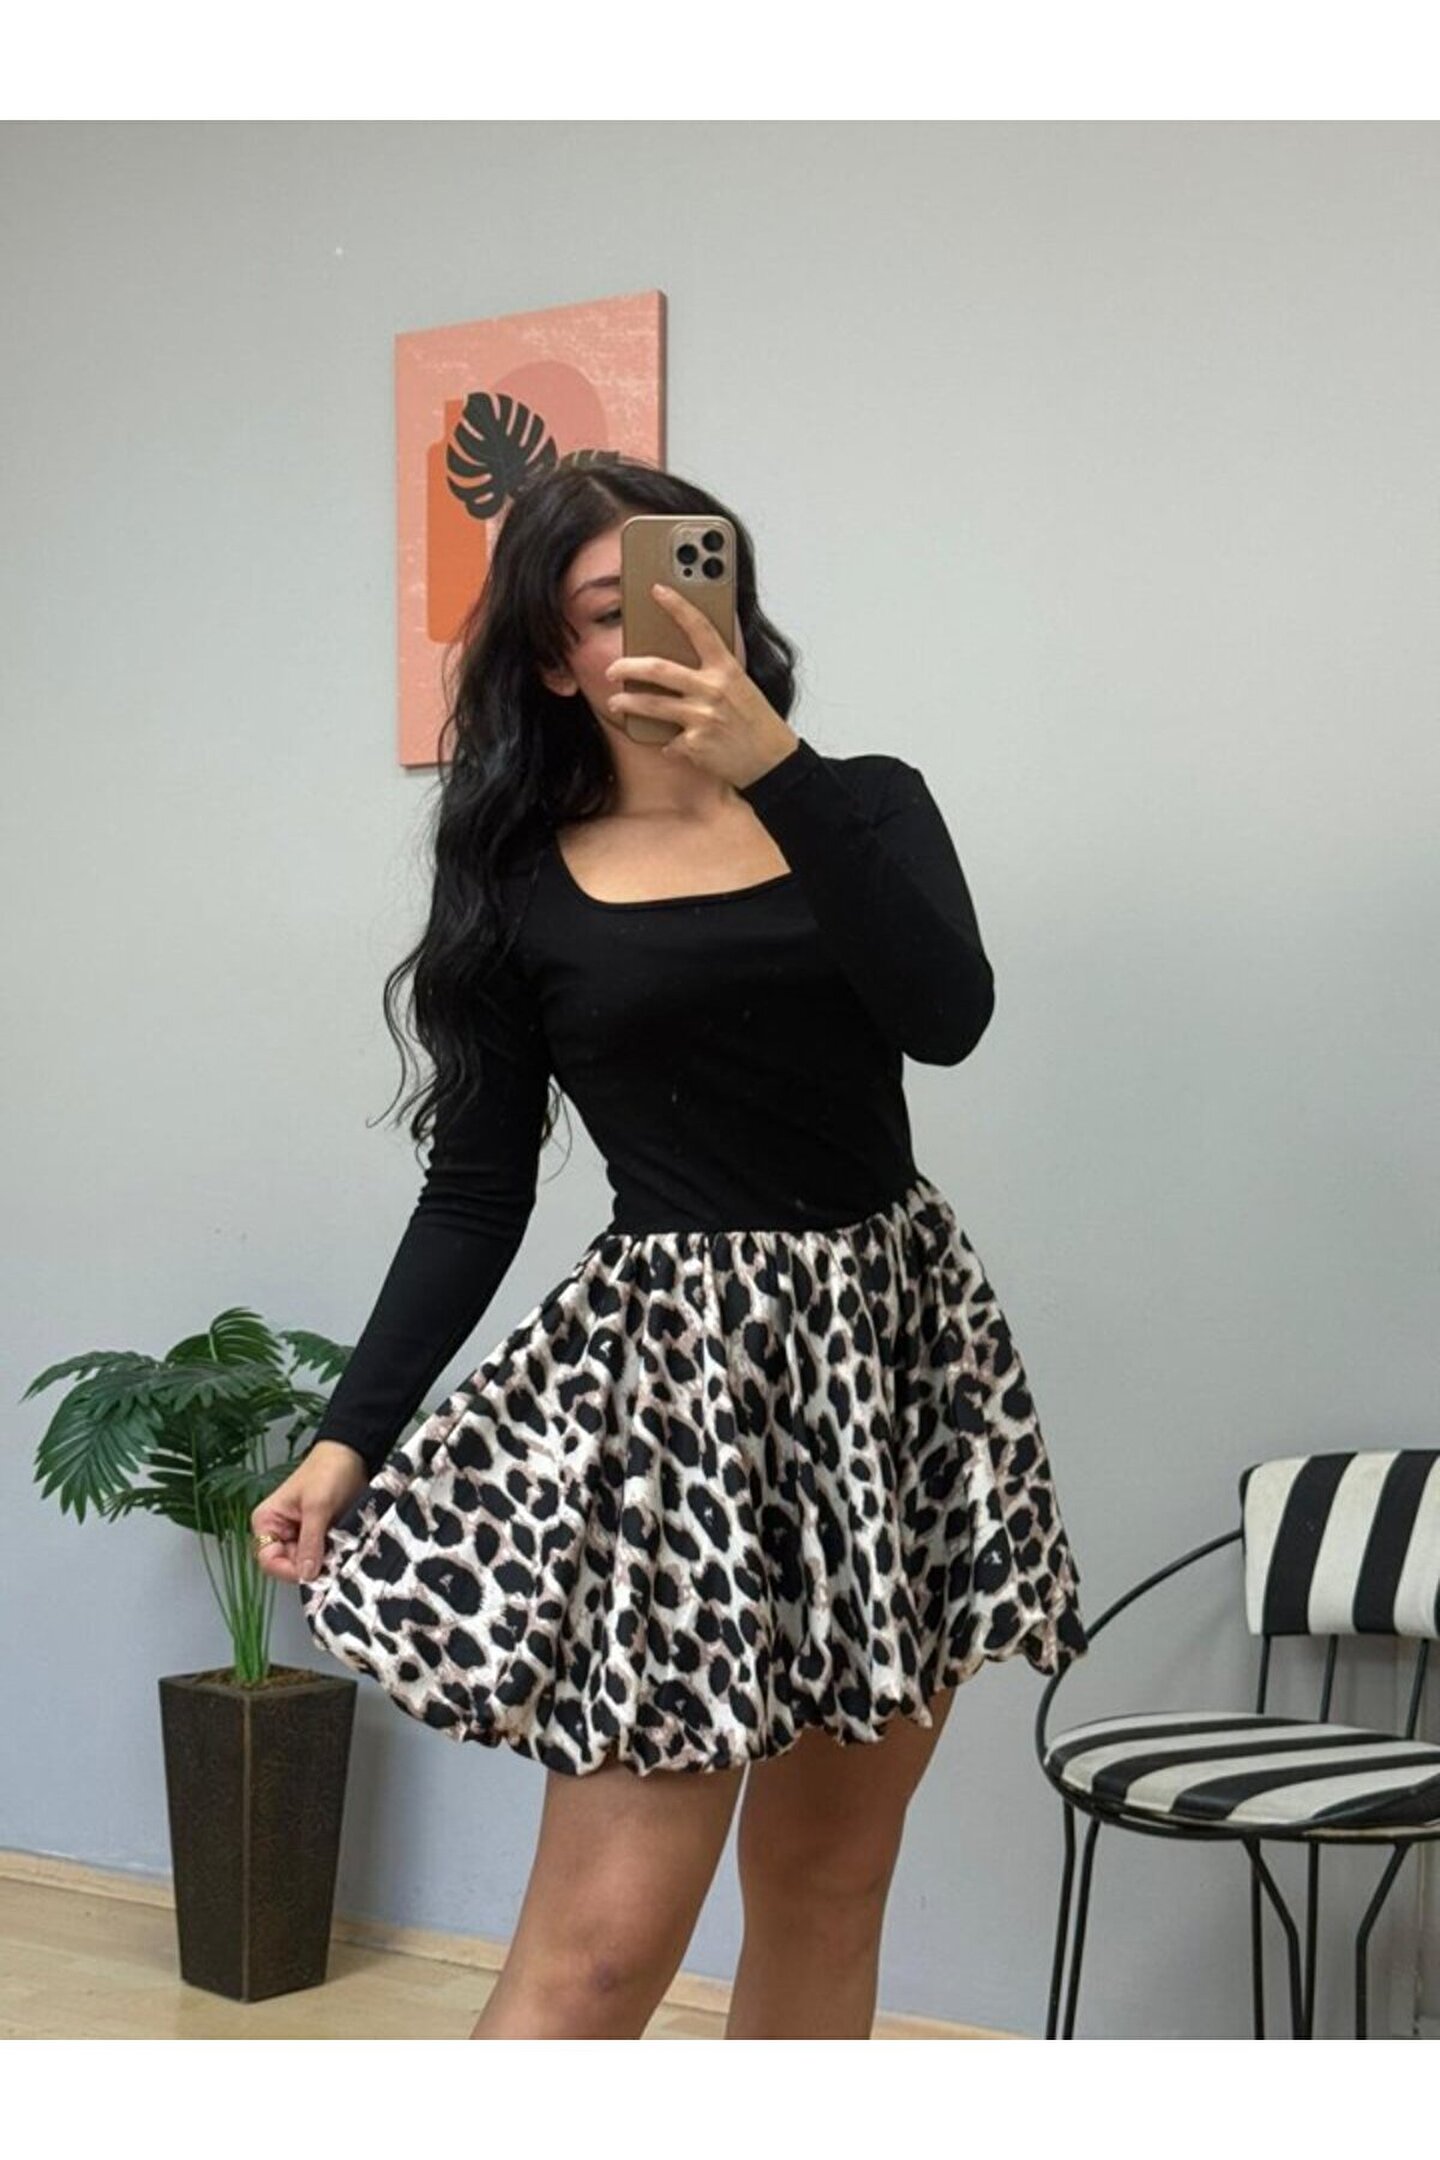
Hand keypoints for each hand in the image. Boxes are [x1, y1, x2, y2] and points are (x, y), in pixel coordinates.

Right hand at [250, 1441, 369, 1585]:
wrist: (351, 1454)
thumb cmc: (328, 1469)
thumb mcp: (317, 1507)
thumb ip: (310, 1542)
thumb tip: (306, 1574)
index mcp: (267, 1521)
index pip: (268, 1561)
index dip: (290, 1571)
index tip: (313, 1574)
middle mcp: (279, 1531)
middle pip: (289, 1565)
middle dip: (311, 1566)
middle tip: (331, 1562)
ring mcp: (299, 1534)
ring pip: (308, 1563)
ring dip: (324, 1561)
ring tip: (339, 1549)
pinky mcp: (318, 1535)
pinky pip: (322, 1555)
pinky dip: (332, 1555)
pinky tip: (343, 1547)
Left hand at [603, 583, 799, 790]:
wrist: (773, 762)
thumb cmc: (757, 723)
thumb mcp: (742, 687)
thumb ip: (715, 672)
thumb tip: (682, 661)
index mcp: (727, 669)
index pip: (699, 628)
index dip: (677, 606)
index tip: (657, 590)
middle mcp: (712, 689)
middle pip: (658, 669)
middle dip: (627, 667)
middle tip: (613, 669)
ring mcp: (702, 717)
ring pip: (651, 705)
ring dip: (627, 703)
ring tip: (616, 702)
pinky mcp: (695, 745)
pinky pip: (668, 741)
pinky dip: (668, 744)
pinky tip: (674, 745)